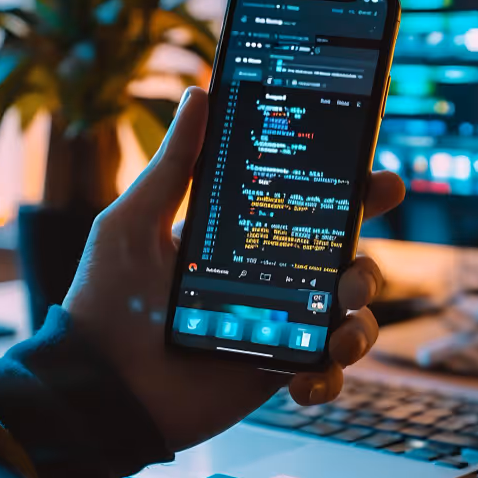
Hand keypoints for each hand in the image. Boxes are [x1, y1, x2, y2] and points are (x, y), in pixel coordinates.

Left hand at [63, 88, 405, 450]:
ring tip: (337, 333)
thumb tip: (198, 92)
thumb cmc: (106, 299)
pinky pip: (326, 375)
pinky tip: (302, 382)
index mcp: (246, 240)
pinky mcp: (276, 372)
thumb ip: (174, 164)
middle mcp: (272, 280)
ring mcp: (279, 329)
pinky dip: (328, 379)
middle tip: (350, 276)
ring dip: (359, 326)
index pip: (312, 211)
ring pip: (352, 320)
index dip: (355, 196)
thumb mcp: (133, 222)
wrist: (97, 384)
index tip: (380, 183)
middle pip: (347, 266)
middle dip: (367, 269)